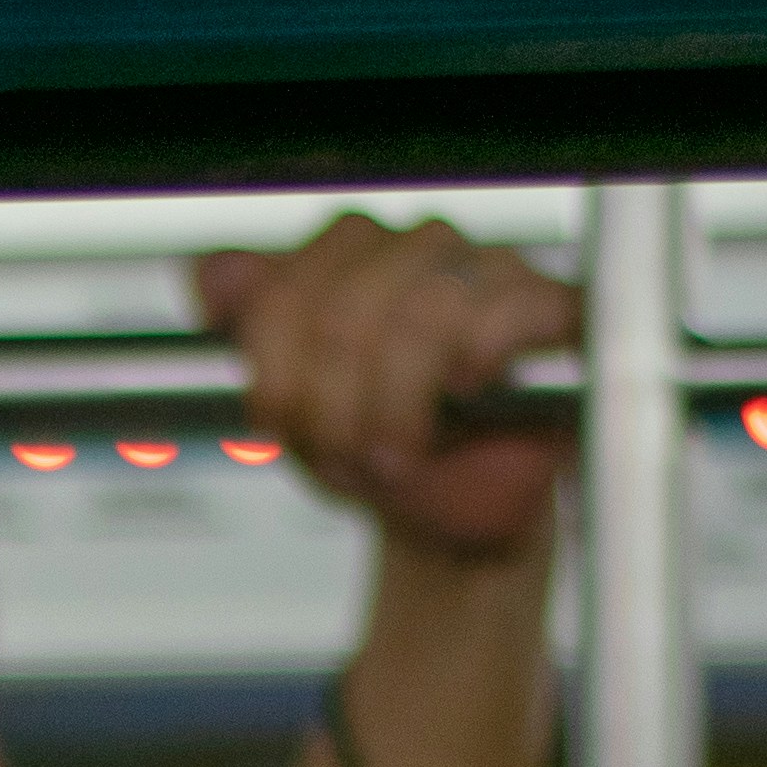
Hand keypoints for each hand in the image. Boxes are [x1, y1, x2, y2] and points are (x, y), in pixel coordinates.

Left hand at [193, 214, 581, 564]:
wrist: (454, 518)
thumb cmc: (383, 455)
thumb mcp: (291, 408)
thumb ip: (249, 330)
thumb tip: (216, 276)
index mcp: (347, 257)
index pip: (284, 284)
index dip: (272, 371)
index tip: (279, 427)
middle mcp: (413, 248)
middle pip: (342, 305)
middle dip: (332, 404)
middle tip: (343, 459)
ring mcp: (485, 267)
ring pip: (420, 310)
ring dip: (396, 404)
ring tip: (395, 457)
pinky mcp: (550, 304)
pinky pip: (503, 308)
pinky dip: (475, 359)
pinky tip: (464, 393)